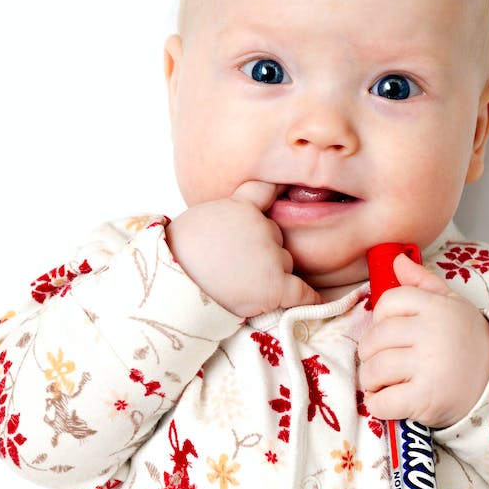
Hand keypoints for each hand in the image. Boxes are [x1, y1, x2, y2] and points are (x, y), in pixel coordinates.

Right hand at [165, 182, 321, 317]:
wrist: (172, 282)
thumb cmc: (178, 257)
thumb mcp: (198, 222)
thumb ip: (225, 220)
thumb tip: (232, 233)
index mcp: (239, 207)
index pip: (264, 190)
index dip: (277, 189)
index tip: (287, 186)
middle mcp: (261, 227)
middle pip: (276, 238)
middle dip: (263, 251)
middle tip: (234, 267)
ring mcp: (270, 255)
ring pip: (284, 264)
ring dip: (272, 274)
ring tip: (239, 285)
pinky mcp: (275, 284)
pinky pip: (301, 291)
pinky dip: (308, 298)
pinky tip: (315, 301)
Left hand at [357, 252, 488, 427]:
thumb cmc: (470, 344)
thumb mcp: (454, 306)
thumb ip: (424, 282)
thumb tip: (397, 260)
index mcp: (438, 308)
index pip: (388, 301)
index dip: (382, 317)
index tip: (391, 331)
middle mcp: (432, 334)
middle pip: (375, 337)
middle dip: (371, 353)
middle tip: (384, 361)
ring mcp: (428, 367)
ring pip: (374, 370)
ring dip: (371, 380)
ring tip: (385, 382)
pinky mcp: (425, 399)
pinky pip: (382, 402)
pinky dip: (378, 405)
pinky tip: (388, 401)